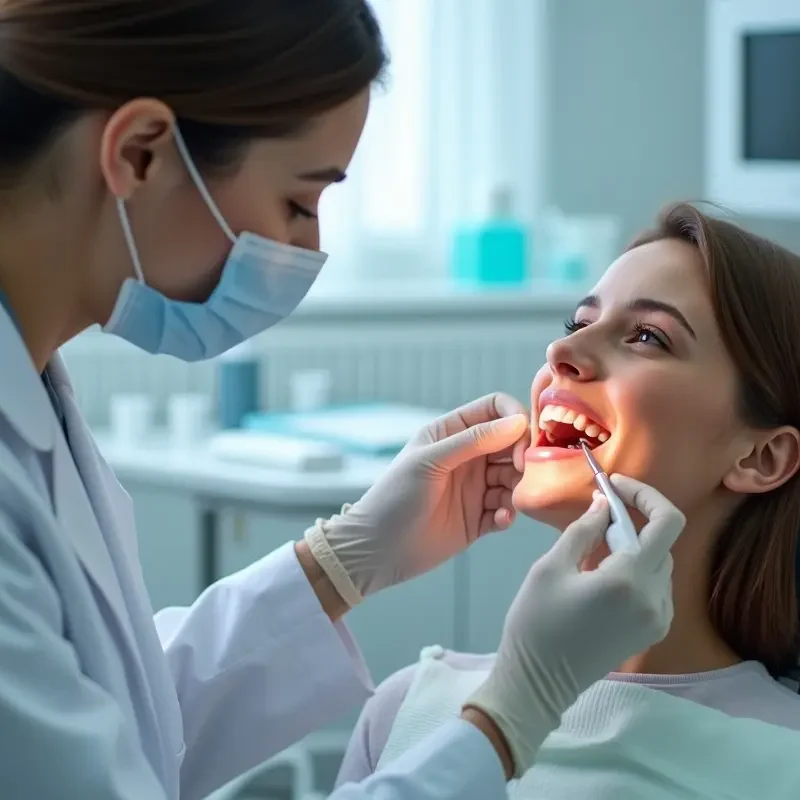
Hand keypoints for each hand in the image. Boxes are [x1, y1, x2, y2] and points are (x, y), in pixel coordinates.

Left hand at [303, 393, 529, 605]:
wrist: (377, 550)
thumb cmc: (394, 498)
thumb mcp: (431, 462)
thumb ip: (473, 441)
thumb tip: (516, 422)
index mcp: (452, 432)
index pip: (496, 410)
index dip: (515, 419)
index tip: (524, 441)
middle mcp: (468, 456)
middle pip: (513, 444)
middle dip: (523, 457)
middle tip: (521, 474)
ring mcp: (475, 487)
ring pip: (515, 478)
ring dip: (518, 488)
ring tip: (507, 503)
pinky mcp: (479, 518)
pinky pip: (507, 510)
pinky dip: (508, 514)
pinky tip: (497, 521)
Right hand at [464, 475, 685, 776]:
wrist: (538, 682)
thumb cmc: (536, 621)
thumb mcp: (551, 567)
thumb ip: (584, 530)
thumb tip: (604, 504)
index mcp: (630, 579)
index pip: (667, 522)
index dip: (646, 495)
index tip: (614, 485)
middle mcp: (655, 598)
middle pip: (662, 542)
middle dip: (633, 520)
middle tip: (595, 515)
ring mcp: (658, 618)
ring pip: (659, 563)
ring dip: (633, 545)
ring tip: (593, 547)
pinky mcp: (653, 631)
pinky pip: (655, 586)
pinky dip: (636, 569)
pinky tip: (603, 574)